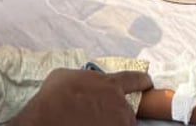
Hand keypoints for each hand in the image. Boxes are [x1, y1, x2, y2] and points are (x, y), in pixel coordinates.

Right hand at [9, 69, 151, 125]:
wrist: (48, 119)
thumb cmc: (53, 97)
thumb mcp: (66, 76)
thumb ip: (82, 78)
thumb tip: (80, 82)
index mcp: (110, 84)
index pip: (134, 79)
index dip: (142, 81)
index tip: (147, 82)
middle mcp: (119, 104)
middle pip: (128, 110)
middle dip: (118, 113)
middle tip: (102, 116)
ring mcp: (118, 124)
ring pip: (123, 125)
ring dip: (114, 124)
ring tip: (96, 123)